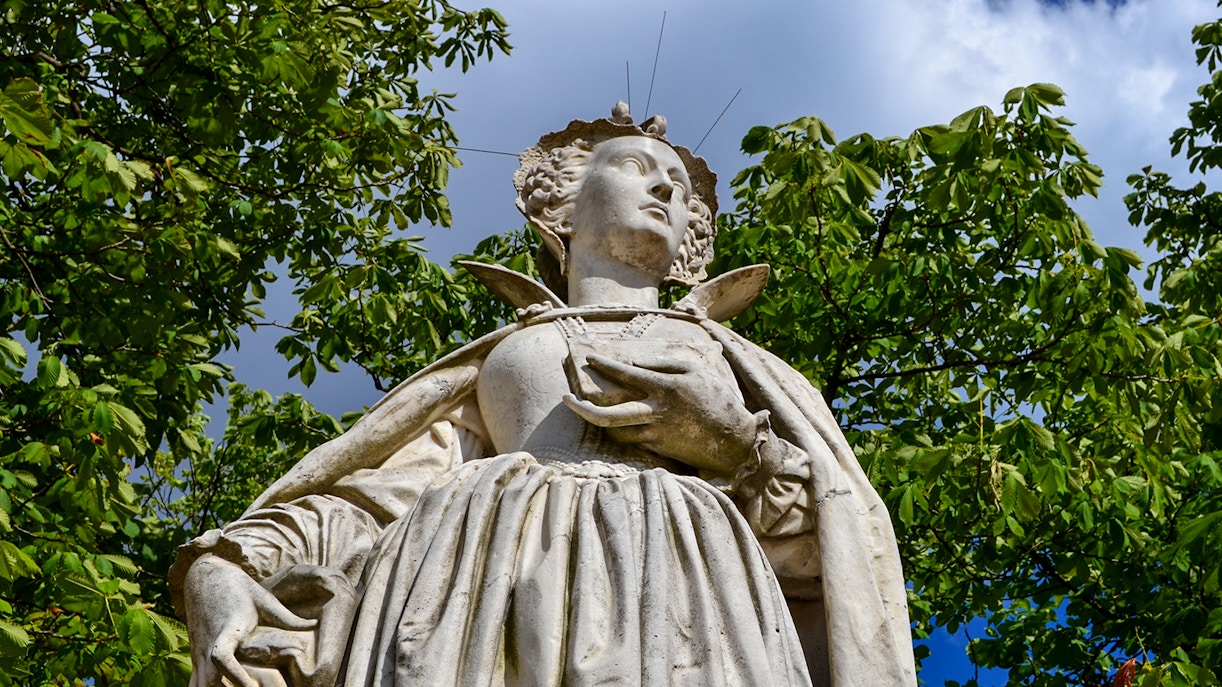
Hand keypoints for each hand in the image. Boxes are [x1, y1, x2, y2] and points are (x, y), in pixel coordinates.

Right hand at [184, 554, 316, 686]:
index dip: (235, 674)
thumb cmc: (238, 587)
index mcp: (226, 631)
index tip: (252, 686)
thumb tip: (314, 624)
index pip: (222, 657)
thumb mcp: (263, 599)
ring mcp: (199, 653)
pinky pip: (194, 682)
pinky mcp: (195, 656)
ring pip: (197, 685)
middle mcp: (208, 645)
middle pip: (207, 681)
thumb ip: (287, 617)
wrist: (205, 577)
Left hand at [562, 353, 760, 474]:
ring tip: (585, 409)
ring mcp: (655, 435)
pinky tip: (611, 424)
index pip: (626, 375)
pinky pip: (630, 440)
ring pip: (615, 432)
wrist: (735, 441)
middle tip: (564, 399)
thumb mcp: (695, 372)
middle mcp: (655, 413)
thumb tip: (636, 365)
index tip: (588, 358)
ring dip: (597, 421)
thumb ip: (664, 365)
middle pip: (608, 416)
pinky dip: (618, 432)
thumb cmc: (718, 400)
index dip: (604, 365)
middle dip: (581, 408)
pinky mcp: (658, 450)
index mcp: (665, 389)